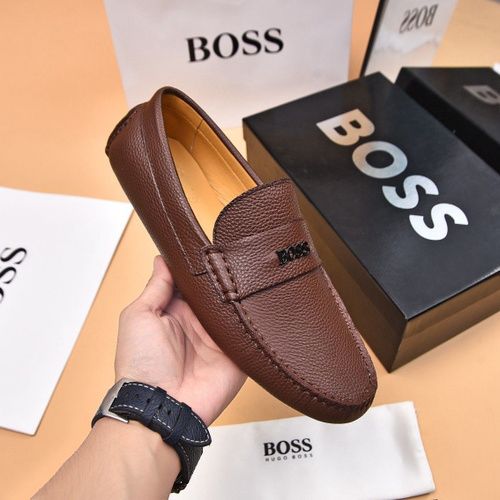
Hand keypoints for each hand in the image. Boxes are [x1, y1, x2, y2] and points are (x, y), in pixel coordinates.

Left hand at [115, 255, 245, 424]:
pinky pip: (252, 330)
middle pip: (218, 291)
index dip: (200, 265)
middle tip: (233, 254)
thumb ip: (156, 287)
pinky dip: (257, 317)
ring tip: (250, 272)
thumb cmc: (140, 363)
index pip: (193, 281)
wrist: (160, 405)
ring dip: (241, 294)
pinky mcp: (239, 352)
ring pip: (237, 307)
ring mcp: (220, 337)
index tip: (209, 246)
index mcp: (176, 311)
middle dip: (225, 276)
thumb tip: (163, 259)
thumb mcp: (138, 316)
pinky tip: (261, 298)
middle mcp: (200, 322)